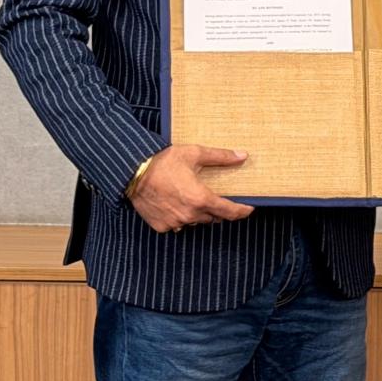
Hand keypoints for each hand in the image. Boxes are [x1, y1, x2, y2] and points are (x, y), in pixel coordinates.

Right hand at [129, 145, 255, 233]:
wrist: (132, 171)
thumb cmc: (164, 161)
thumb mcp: (195, 154)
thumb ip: (221, 157)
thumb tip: (243, 156)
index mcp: (201, 199)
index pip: (230, 212)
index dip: (242, 212)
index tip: (248, 209)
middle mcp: (190, 215)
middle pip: (213, 218)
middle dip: (217, 209)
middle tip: (213, 196)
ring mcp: (175, 222)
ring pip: (195, 222)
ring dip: (198, 213)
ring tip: (190, 197)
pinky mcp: (161, 226)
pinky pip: (178, 225)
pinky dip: (180, 217)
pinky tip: (175, 204)